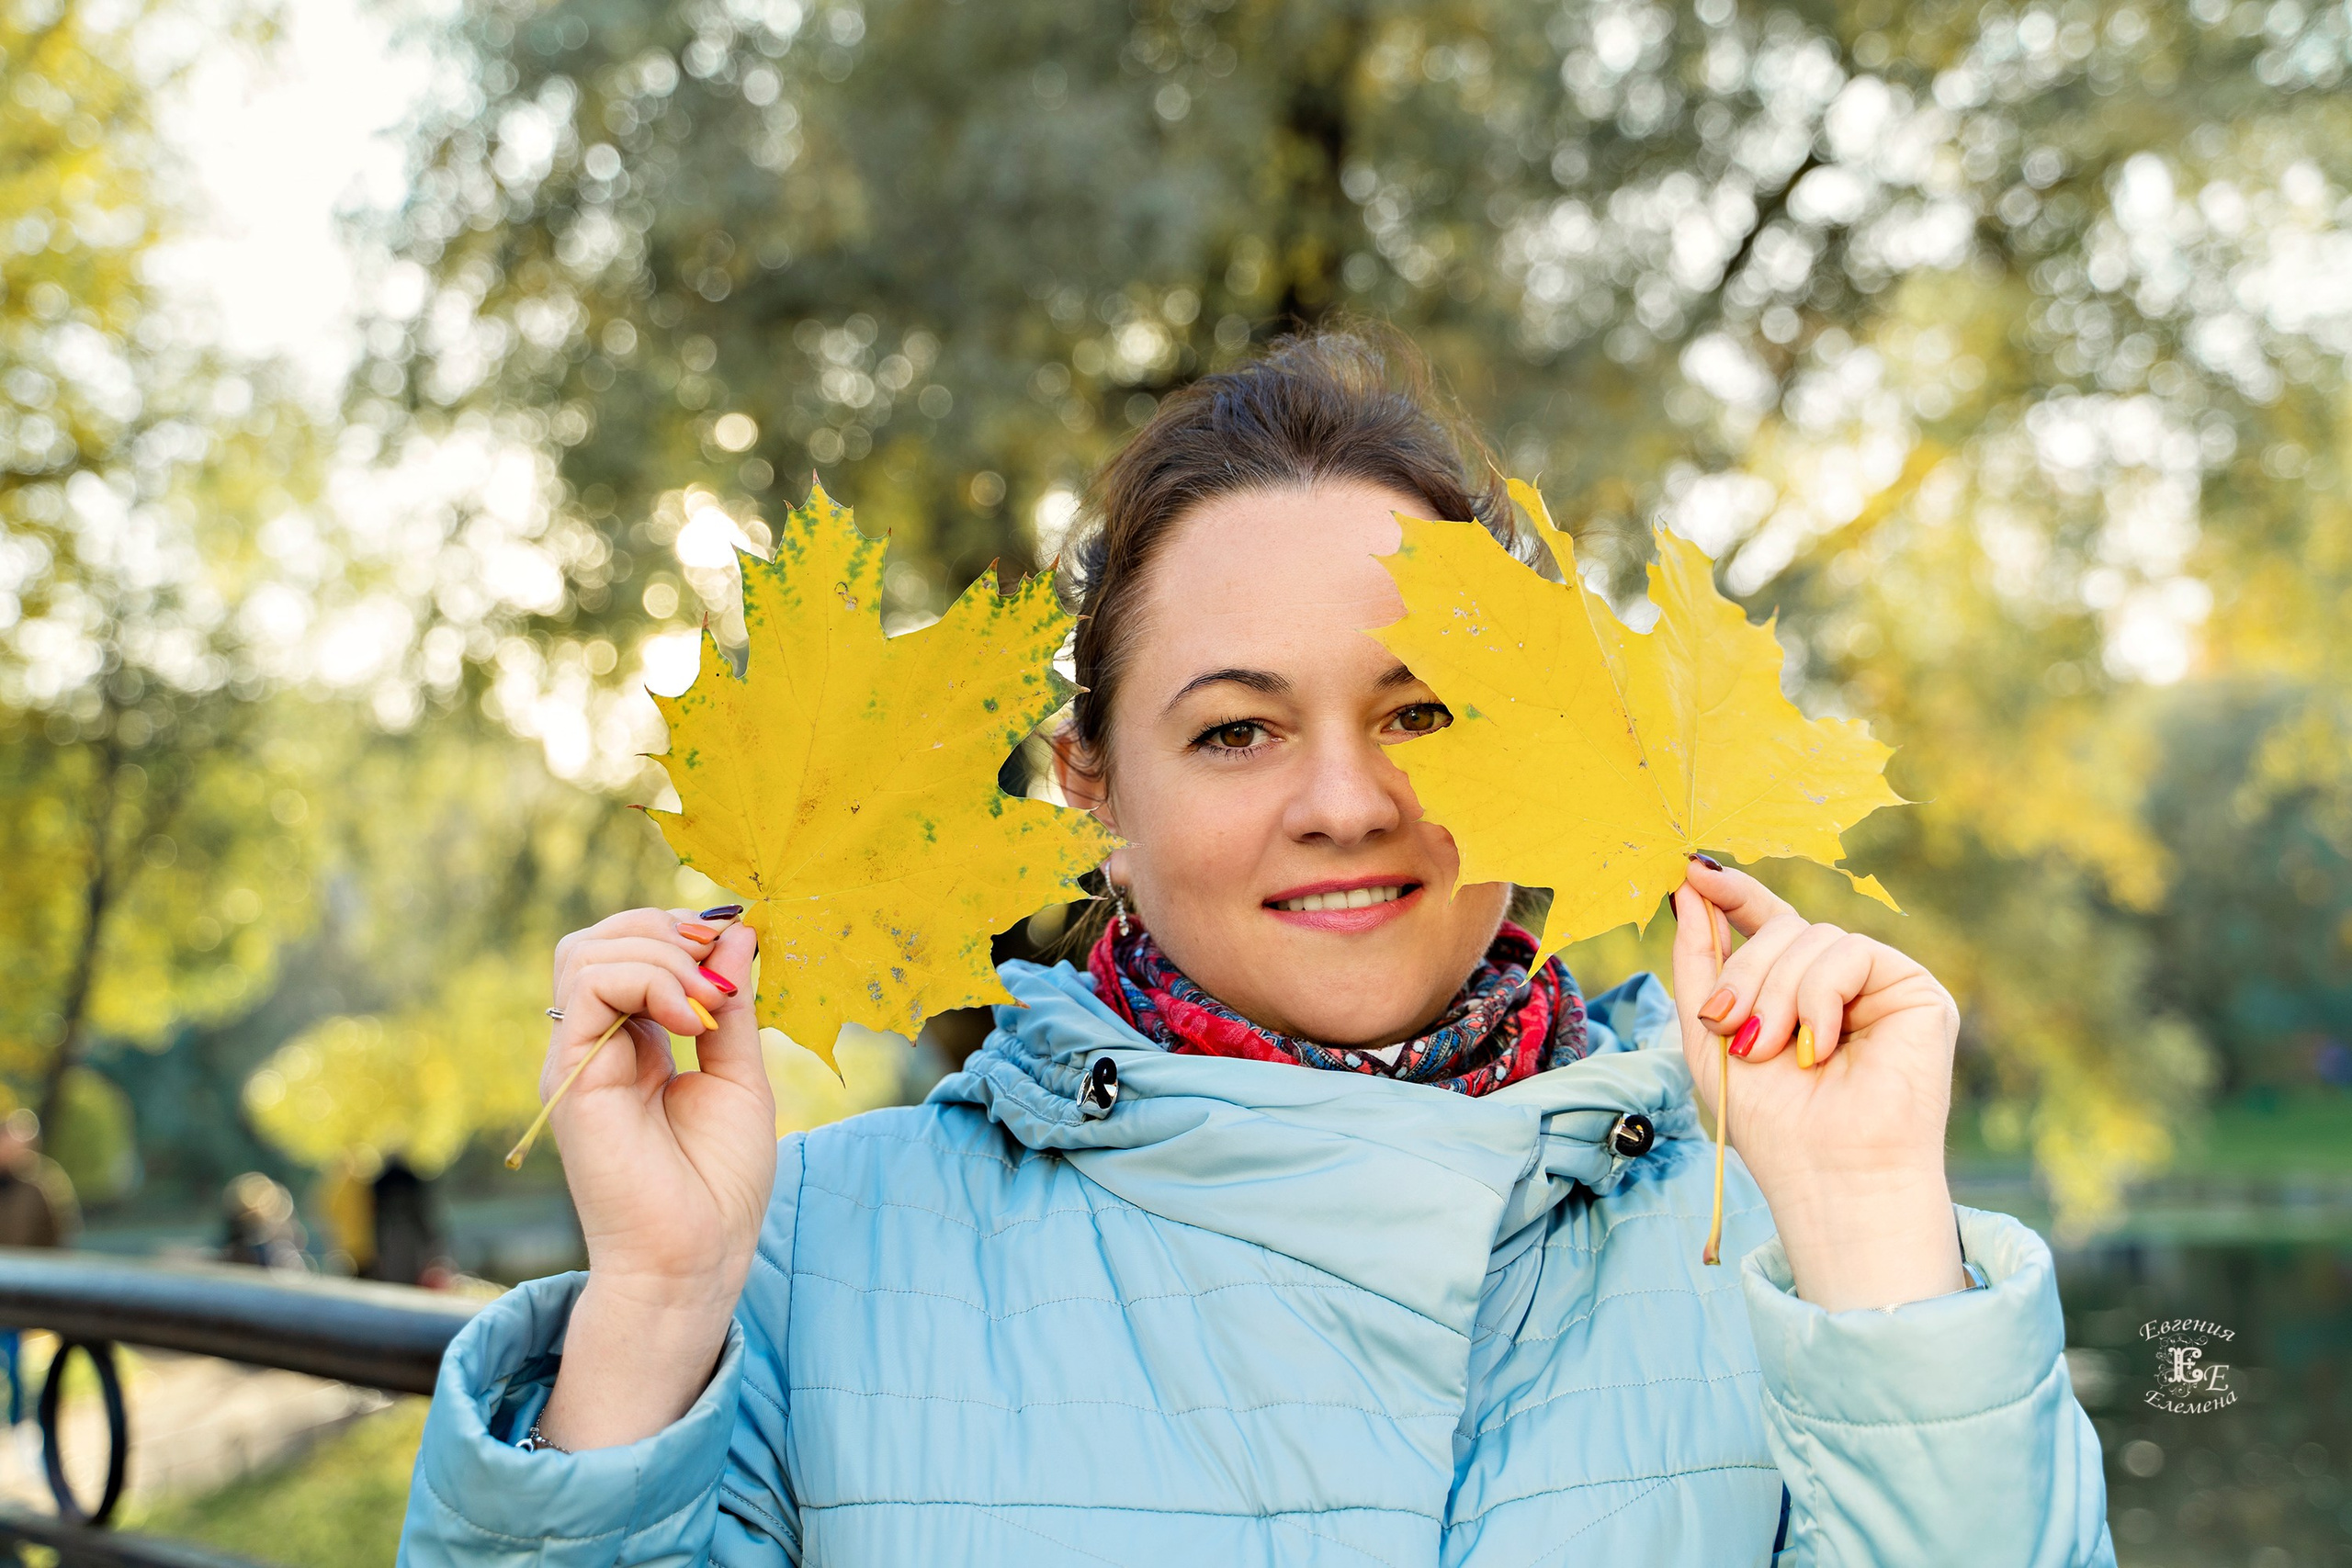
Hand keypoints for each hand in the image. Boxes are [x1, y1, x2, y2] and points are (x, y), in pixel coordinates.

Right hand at [538, 906, 774, 1446]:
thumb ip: (733, 1005)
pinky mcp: (571, 1076)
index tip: (734, 949)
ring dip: (661, 956)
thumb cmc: (719, 1184)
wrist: (695, 1258)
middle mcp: (596, 1046)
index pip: (629, 950)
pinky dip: (649, 981)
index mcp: (632, 1043)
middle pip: (598, 940)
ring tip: (707, 1004)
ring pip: (587, 952)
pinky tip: (691, 1022)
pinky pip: (589, 987)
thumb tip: (737, 933)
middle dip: (664, 930)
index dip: (678, 932)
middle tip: (718, 966)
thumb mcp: (740, 1074)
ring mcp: (578, 1059)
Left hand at [1671, 859, 1964, 1311]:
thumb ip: (1699, 960)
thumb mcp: (1709, 1035)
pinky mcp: (1916, 992)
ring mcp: (1879, 984)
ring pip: (1811, 936)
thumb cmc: (1771, 1122)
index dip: (1731, 893)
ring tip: (1772, 1050)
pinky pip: (1851, 953)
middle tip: (1729, 1026)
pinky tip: (1820, 1046)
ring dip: (1776, 994)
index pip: (1765, 920)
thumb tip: (1688, 885)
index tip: (1691, 871)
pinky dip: (1819, 997)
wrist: (1829, 1177)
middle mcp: (1838, 981)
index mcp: (1793, 988)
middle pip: (1781, 927)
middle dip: (1743, 973)